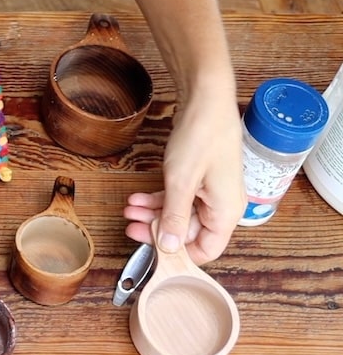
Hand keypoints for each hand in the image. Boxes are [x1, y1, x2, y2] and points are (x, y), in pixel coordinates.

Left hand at [123, 87, 243, 264]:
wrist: (206, 100)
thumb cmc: (201, 137)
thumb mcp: (181, 182)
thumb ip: (173, 217)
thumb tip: (168, 247)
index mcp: (227, 212)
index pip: (206, 250)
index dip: (179, 255)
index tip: (153, 252)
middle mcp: (222, 205)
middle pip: (188, 232)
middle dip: (157, 229)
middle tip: (130, 226)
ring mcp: (211, 191)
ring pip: (179, 213)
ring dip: (152, 212)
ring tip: (128, 210)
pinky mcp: (200, 178)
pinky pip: (179, 197)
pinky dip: (158, 198)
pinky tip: (137, 198)